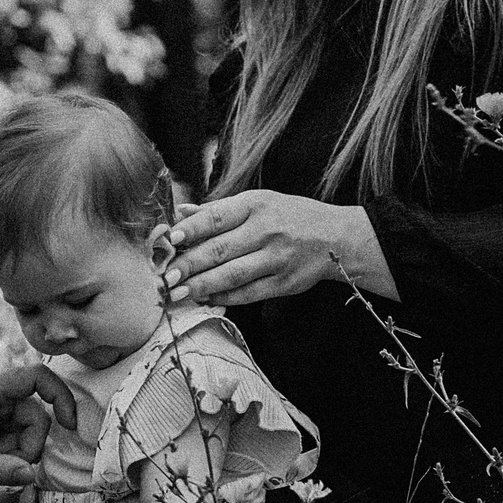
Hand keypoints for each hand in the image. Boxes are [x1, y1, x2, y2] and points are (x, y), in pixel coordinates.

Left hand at [0, 364, 72, 484]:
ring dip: (10, 449)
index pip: (39, 377)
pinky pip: (7, 429)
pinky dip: (0, 446)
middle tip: (1, 468)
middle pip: (33, 414)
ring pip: (20, 425)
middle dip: (26, 445)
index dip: (62, 398)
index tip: (70, 426)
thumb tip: (30, 475)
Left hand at [158, 190, 369, 306]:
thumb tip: (181, 212)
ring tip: (178, 293)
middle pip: (220, 249)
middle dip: (188, 265)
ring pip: (232, 275)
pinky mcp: (284, 283)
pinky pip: (249, 293)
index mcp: (256, 205)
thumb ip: (219, 209)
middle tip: (165, 277)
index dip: (190, 230)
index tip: (168, 241)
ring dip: (202, 286)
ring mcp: (276, 258)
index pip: (216, 217)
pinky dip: (226, 298)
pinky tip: (207, 300)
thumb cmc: (290, 216)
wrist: (336, 238)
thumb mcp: (258, 202)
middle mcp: (266, 230)